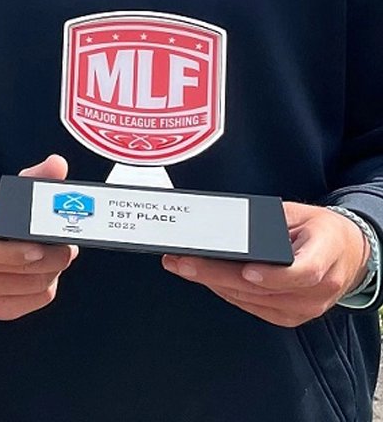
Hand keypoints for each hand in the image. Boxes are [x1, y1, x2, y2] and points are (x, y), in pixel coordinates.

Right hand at [0, 155, 77, 320]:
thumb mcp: (3, 194)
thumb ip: (33, 178)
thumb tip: (58, 164)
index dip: (16, 252)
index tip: (40, 247)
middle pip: (22, 269)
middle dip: (53, 257)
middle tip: (69, 247)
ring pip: (34, 285)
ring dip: (54, 271)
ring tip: (59, 255)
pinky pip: (35, 300)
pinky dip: (48, 286)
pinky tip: (46, 271)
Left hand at [162, 202, 369, 325]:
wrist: (348, 254)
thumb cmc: (320, 230)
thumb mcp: (298, 214)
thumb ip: (270, 220)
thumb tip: (230, 221)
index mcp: (325, 255)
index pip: (303, 272)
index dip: (273, 276)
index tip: (247, 271)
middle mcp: (318, 289)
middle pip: (264, 289)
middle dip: (217, 275)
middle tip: (183, 262)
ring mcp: (306, 307)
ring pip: (253, 300)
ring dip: (213, 284)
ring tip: (183, 266)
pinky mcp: (292, 316)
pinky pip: (253, 307)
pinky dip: (227, 292)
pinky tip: (205, 279)